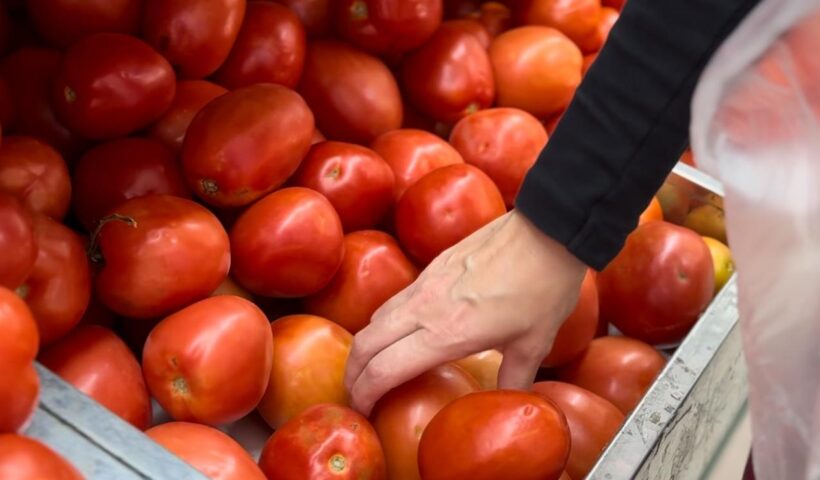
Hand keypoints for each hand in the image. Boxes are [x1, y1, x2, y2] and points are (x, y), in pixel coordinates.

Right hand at [344, 210, 587, 414]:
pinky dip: (384, 322)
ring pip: (375, 318)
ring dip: (364, 346)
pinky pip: (395, 299)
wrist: (547, 232)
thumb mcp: (534, 344)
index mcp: (446, 334)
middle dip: (352, 373)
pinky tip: (400, 332)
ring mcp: (426, 283)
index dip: (363, 395)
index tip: (361, 411)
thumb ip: (515, 378)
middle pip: (364, 343)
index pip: (383, 370)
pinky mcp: (433, 266)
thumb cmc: (543, 288)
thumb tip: (511, 400)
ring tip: (371, 367)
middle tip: (355, 395)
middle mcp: (425, 308)